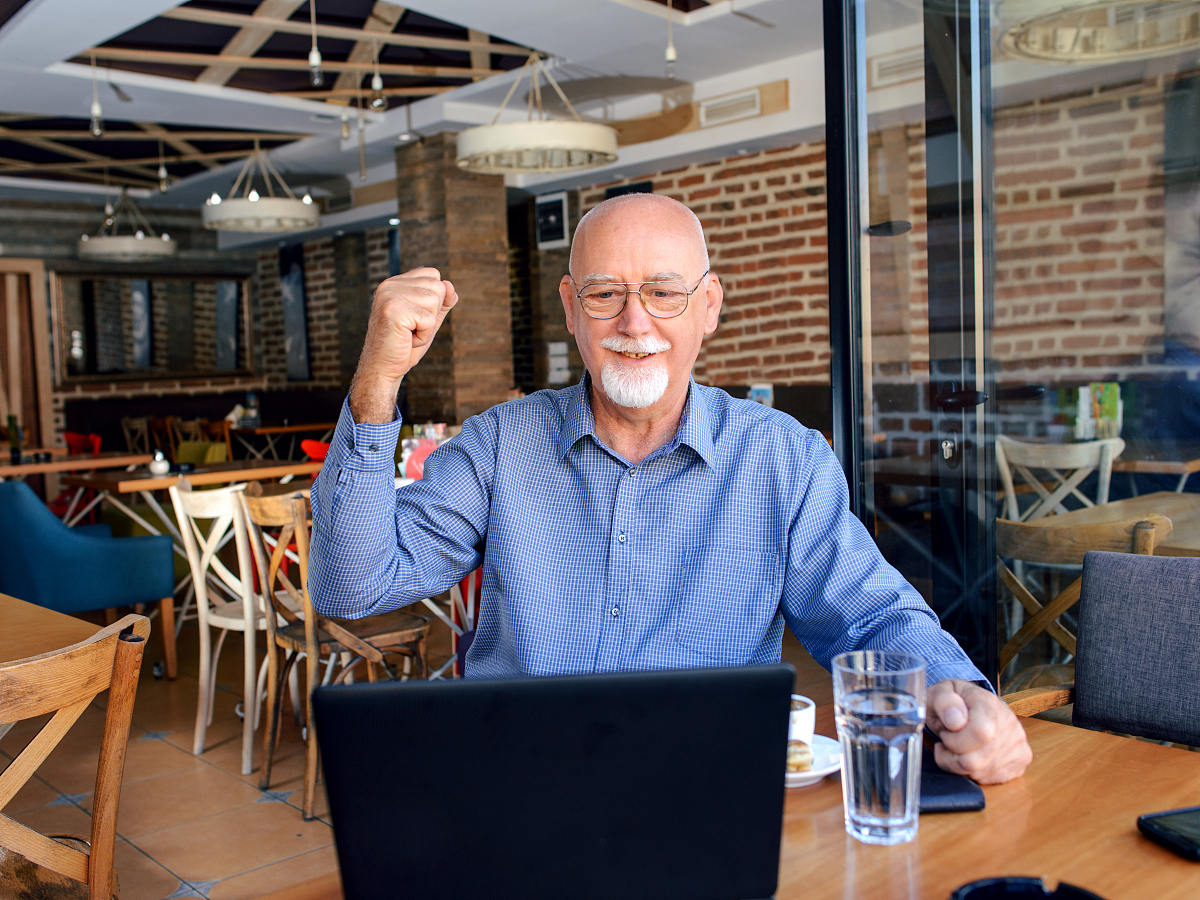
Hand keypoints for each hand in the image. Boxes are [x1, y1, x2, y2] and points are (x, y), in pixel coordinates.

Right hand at [350, 267, 457, 422]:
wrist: (383, 369)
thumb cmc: (405, 345)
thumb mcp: (429, 320)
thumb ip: (442, 301)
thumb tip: (449, 285)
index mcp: (395, 282)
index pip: (433, 275)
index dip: (435, 301)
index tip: (415, 318)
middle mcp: (390, 284)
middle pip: (438, 287)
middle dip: (432, 314)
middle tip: (411, 329)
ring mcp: (389, 295)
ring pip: (435, 301)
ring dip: (428, 326)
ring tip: (409, 334)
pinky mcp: (393, 309)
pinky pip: (429, 320)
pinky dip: (424, 336)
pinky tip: (407, 340)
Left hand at [926, 679, 1031, 783]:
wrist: (968, 706)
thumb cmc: (949, 703)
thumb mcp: (937, 694)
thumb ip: (943, 702)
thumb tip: (956, 721)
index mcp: (988, 703)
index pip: (980, 733)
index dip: (954, 741)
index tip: (946, 733)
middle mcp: (1009, 722)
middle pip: (975, 761)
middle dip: (952, 755)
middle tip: (948, 741)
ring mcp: (1018, 743)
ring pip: (980, 773)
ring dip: (959, 764)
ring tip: (958, 746)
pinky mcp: (1021, 761)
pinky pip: (989, 779)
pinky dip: (972, 772)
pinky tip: (970, 755)